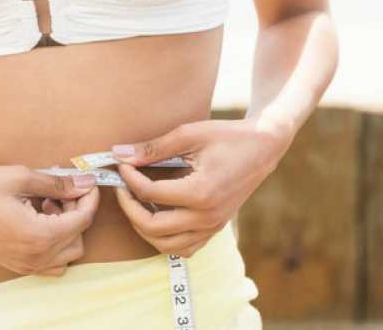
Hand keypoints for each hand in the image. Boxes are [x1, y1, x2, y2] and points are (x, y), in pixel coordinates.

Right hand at [0, 165, 99, 275]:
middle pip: (79, 238)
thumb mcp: (20, 178)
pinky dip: (54, 243)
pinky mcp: (18, 266)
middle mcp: (36, 257)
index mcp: (40, 236)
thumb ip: (57, 182)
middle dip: (77, 212)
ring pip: (67, 254)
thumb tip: (85, 183)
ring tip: (49, 205)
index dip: (90, 198)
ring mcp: (26, 265)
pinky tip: (38, 218)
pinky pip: (50, 262)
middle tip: (63, 191)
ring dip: (67, 230)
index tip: (87, 182)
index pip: (83, 220)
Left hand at [112, 117, 292, 257]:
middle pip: (152, 227)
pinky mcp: (215, 228)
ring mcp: (213, 226)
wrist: (263, 146)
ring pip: (166, 246)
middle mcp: (207, 216)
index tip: (122, 164)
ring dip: (144, 228)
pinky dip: (164, 239)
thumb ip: (153, 148)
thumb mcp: (189, 134)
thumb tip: (119, 154)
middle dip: (129, 207)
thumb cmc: (227, 136)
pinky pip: (184, 247)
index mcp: (200, 192)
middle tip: (121, 187)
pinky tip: (157, 215)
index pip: (150, 194)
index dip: (129, 179)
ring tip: (136, 203)